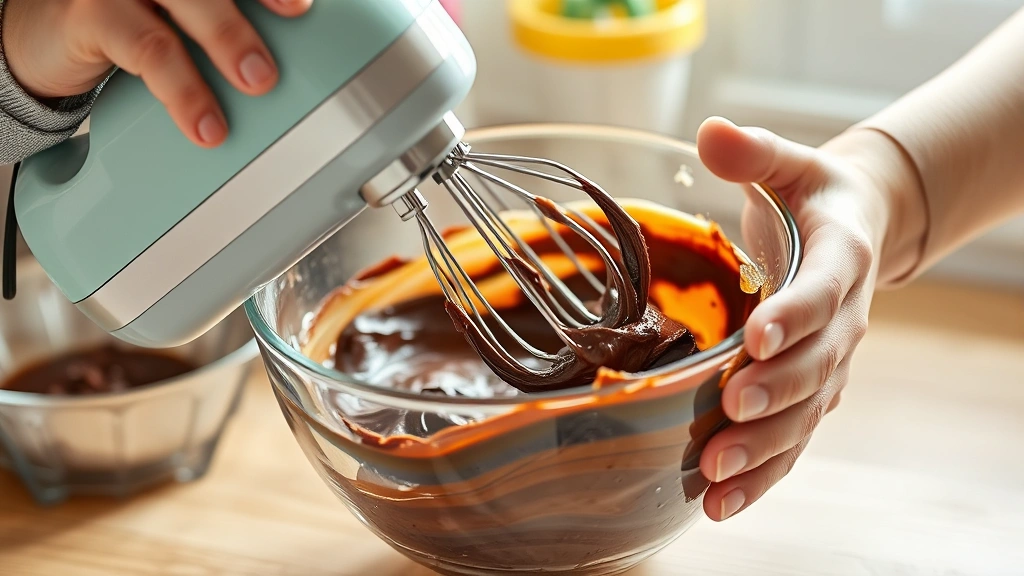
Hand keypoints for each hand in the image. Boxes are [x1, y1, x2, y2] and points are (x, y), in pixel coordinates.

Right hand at [1, 0, 311, 146]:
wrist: (37, 39)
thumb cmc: (122, 21)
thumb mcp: (176, 15)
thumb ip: (218, 20)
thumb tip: (283, 66)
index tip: (303, 6)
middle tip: (291, 35)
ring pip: (184, 1)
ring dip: (227, 37)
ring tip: (257, 82)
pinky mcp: (91, 13)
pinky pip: (148, 49)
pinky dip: (183, 89)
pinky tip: (203, 124)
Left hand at [694, 117, 919, 520]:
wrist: (855, 232)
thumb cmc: (811, 196)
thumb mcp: (790, 162)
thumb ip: (755, 151)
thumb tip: (710, 132)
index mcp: (841, 259)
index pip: (824, 291)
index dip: (795, 315)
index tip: (758, 338)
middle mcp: (843, 321)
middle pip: (816, 367)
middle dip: (774, 394)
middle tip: (730, 413)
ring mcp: (829, 364)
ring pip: (804, 416)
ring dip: (763, 449)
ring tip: (715, 478)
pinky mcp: (811, 392)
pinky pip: (793, 439)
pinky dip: (764, 473)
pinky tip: (722, 502)